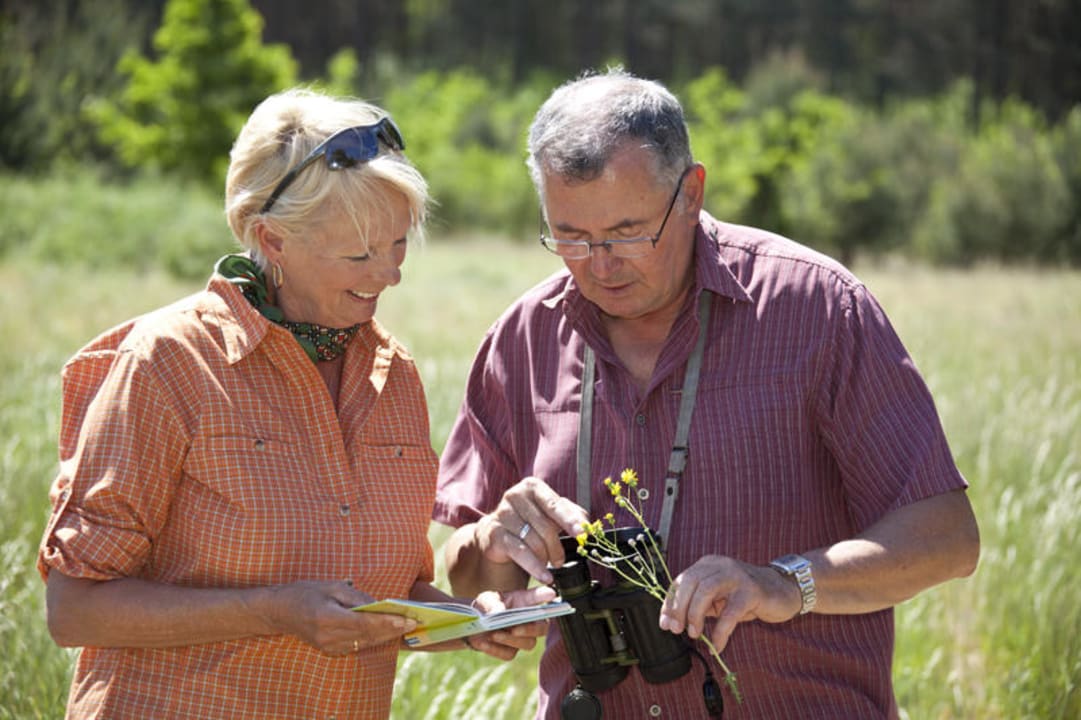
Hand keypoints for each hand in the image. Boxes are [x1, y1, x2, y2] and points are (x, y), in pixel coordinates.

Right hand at [263, 580, 416, 655]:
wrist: (280, 612)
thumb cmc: (306, 593)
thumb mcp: (331, 586)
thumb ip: (356, 597)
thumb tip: (379, 605)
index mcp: (328, 618)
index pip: (365, 623)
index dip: (388, 622)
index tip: (408, 619)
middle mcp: (329, 637)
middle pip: (369, 636)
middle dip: (393, 629)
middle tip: (415, 622)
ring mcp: (329, 647)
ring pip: (365, 643)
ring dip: (386, 635)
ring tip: (407, 626)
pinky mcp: (330, 651)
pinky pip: (357, 645)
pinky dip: (373, 638)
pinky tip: (388, 631)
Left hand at [464, 585, 557, 660]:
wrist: (472, 625)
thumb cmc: (486, 607)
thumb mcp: (487, 600)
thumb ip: (493, 604)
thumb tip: (499, 613)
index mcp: (526, 602)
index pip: (539, 597)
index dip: (546, 595)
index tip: (552, 593)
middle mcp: (530, 621)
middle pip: (543, 628)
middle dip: (531, 629)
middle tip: (515, 628)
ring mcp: (522, 638)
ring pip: (528, 644)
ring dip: (510, 639)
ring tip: (494, 634)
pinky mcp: (510, 652)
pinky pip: (508, 654)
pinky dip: (495, 649)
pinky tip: (483, 643)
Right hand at [474, 476, 589, 582]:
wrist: (496, 534)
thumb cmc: (529, 521)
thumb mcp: (550, 514)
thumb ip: (570, 514)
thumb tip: (586, 523)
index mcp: (532, 487)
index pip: (555, 505)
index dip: (570, 520)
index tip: (582, 533)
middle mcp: (515, 496)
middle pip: (545, 527)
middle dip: (557, 547)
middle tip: (560, 560)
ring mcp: (502, 514)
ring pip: (534, 541)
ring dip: (545, 557)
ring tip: (549, 564)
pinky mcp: (494, 533)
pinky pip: (521, 553)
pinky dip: (536, 567)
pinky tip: (545, 576)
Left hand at [658, 555, 801, 652]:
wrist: (783, 590)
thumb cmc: (746, 596)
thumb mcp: (718, 598)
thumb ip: (699, 604)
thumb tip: (674, 621)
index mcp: (708, 564)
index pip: (681, 580)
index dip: (669, 602)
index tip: (665, 623)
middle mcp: (720, 565)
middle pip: (690, 582)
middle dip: (679, 607)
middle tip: (677, 629)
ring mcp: (736, 576)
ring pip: (706, 591)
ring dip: (695, 615)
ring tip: (694, 634)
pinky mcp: (752, 591)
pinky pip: (730, 613)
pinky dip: (720, 631)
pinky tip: (717, 646)